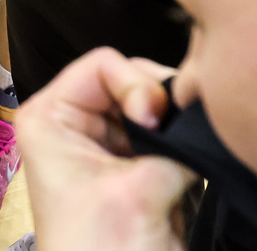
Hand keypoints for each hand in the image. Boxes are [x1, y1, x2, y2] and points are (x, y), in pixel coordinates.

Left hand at [21, 48, 193, 250]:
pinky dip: (186, 144)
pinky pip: (167, 138)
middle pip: (132, 79)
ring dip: (177, 123)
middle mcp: (75, 125)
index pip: (103, 64)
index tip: (153, 118)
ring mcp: (108, 147)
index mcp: (51, 118)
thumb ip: (172, 145)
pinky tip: (195, 159)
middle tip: (182, 130)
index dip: (137, 84)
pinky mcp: (136, 170)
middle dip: (163, 101)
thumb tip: (206, 118)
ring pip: (155, 108)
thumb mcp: (137, 191)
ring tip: (190, 144)